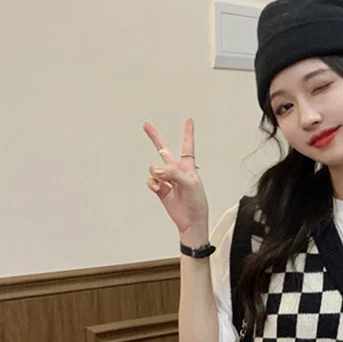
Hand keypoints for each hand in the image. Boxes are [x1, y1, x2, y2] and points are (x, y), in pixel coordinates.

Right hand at [143, 118, 208, 236]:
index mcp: (188, 166)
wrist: (191, 221)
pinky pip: (151, 181)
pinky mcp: (160, 189)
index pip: (188, 146)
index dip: (188, 133)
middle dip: (154, 137)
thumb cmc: (196, 202)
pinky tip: (161, 189)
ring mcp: (167, 179)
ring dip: (157, 174)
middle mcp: (176, 170)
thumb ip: (174, 173)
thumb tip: (158, 170)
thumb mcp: (190, 184)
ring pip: (154, 168)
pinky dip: (154, 184)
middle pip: (163, 150)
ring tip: (166, 183)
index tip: (189, 120)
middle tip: (146, 125)